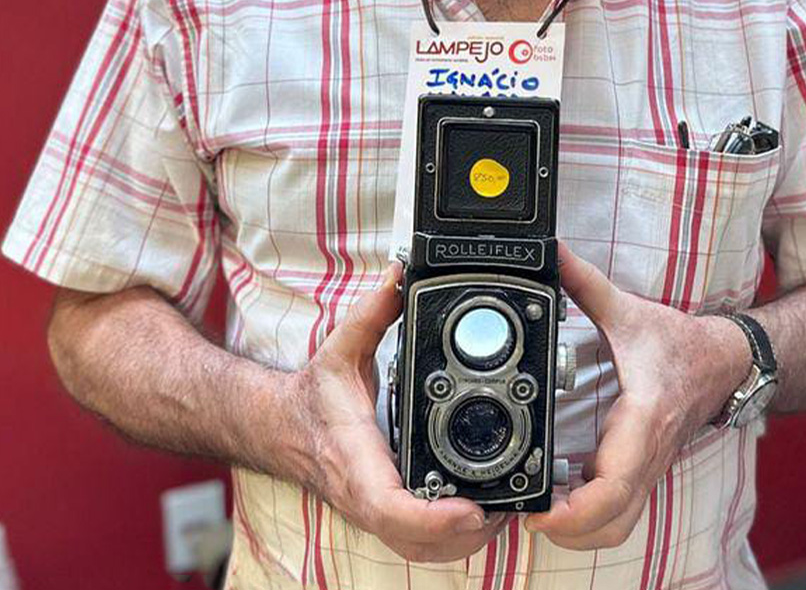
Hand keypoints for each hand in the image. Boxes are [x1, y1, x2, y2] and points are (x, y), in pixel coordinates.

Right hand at [295, 263, 508, 561]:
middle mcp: (364, 495)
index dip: (431, 516)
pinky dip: (450, 540)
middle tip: (506, 504)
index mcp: (356, 458)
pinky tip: (479, 518)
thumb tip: (400, 274)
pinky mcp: (381, 517)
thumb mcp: (341, 349)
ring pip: (420, 551)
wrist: (280, 428)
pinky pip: (418, 544)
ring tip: (502, 510)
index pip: (388, 505)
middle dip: (466, 533)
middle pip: (416, 542)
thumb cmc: (312, 398)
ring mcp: (372, 512)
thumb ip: (373, 312)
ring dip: (463, 541)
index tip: (470, 507)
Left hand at [524, 244, 750, 548]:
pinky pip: (621, 512)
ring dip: (581, 532)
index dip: (575, 510)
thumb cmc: (679, 344)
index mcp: (642, 419)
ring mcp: (650, 468)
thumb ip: (584, 282)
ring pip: (620, 526)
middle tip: (527, 517)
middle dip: (569, 533)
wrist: (726, 362)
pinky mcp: (646, 472)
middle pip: (614, 523)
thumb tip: (550, 254)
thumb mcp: (628, 310)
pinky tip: (561, 501)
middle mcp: (648, 454)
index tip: (539, 511)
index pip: (614, 484)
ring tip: (540, 514)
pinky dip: (591, 519)